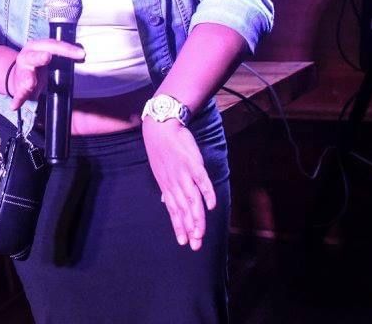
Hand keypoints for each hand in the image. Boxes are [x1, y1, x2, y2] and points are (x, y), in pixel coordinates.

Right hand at [7, 38, 84, 110]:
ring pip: (25, 76)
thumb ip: (62, 54)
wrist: (16, 76)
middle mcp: (27, 57)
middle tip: (47, 57)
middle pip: (34, 57)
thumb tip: (83, 54)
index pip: (52, 45)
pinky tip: (15, 106)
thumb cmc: (38, 64)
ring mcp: (22, 73)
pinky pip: (19, 94)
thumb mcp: (47, 55)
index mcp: (37, 47)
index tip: (81, 54)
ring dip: (28, 79)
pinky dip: (17, 100)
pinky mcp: (18, 88)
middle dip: (40, 57)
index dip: (67, 49)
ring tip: (30, 83)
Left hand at [142, 119, 215, 250]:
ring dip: (196, 217)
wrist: (162, 127)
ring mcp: (183, 174)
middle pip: (183, 210)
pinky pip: (201, 180)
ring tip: (200, 233)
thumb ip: (166, 188)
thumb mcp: (160, 171)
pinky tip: (211, 205)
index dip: (179, 227)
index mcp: (167, 186)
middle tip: (195, 245)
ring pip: (191, 200)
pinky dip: (206, 193)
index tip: (183, 243)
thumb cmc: (163, 150)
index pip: (174, 211)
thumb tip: (165, 202)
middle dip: (189, 228)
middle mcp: (174, 183)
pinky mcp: (192, 163)